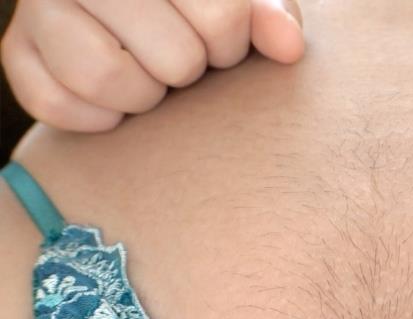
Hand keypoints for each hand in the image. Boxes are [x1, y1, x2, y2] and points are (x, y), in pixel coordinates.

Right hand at [1, 0, 304, 131]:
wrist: (128, 13)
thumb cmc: (194, 8)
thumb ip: (267, 13)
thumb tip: (288, 48)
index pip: (221, 19)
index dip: (231, 45)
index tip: (219, 41)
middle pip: (173, 58)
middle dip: (189, 70)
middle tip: (182, 61)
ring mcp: (42, 8)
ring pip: (107, 78)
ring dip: (144, 95)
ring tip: (150, 79)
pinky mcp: (16, 51)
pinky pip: (57, 105)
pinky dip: (97, 117)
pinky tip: (116, 101)